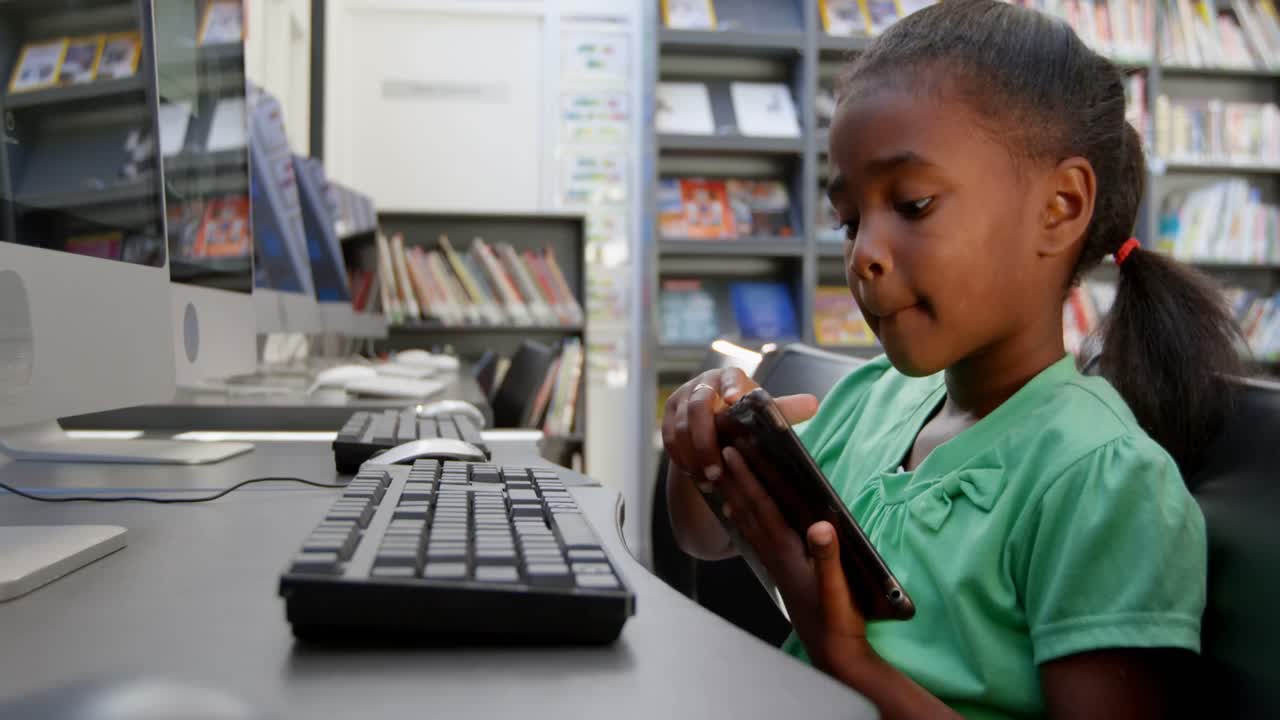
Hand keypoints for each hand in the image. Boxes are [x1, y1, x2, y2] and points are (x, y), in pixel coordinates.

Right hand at [660, 367, 816, 487]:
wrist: (716, 424)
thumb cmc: (746, 416)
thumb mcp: (765, 413)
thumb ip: (785, 409)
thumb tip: (813, 404)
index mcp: (729, 377)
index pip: (729, 377)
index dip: (731, 387)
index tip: (734, 399)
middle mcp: (702, 384)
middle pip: (697, 408)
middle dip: (705, 442)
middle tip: (716, 471)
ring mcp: (681, 399)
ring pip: (679, 427)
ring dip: (693, 456)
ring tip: (709, 480)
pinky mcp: (668, 418)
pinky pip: (669, 439)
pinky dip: (681, 458)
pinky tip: (696, 476)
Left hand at [718, 446, 874, 675]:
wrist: (833, 652)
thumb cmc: (837, 620)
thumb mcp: (838, 587)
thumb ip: (828, 556)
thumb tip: (821, 526)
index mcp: (786, 551)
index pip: (761, 507)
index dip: (746, 478)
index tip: (731, 453)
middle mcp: (774, 553)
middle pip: (745, 508)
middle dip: (729, 478)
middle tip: (713, 451)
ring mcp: (775, 562)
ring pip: (746, 520)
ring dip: (731, 494)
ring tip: (716, 474)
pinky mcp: (780, 569)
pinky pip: (753, 533)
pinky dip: (742, 516)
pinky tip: (736, 512)